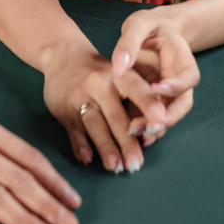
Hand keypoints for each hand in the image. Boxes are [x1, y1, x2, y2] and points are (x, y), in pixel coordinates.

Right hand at [41, 46, 158, 173]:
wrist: (62, 56)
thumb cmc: (101, 72)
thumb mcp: (119, 75)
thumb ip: (135, 99)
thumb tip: (152, 132)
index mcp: (119, 74)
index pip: (136, 89)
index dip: (148, 105)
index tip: (160, 122)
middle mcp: (100, 83)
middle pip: (116, 116)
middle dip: (127, 142)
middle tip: (136, 164)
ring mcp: (79, 96)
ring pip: (95, 125)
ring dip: (106, 148)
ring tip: (116, 167)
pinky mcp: (63, 108)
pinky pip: (73, 129)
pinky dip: (80, 145)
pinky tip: (87, 159)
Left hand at [110, 9, 199, 145]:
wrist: (149, 32)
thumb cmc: (146, 26)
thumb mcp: (137, 24)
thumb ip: (128, 42)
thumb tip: (119, 68)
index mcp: (181, 56)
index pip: (189, 76)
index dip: (177, 85)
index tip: (156, 88)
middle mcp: (179, 77)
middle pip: (183, 103)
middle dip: (168, 117)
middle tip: (148, 126)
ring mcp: (169, 91)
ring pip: (170, 113)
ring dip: (156, 126)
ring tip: (135, 133)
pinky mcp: (156, 99)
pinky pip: (155, 115)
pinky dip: (146, 126)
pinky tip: (132, 135)